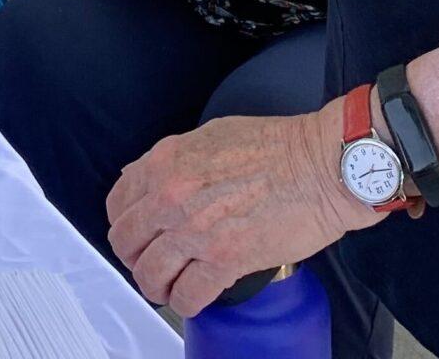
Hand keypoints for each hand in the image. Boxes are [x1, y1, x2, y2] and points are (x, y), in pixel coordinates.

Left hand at [106, 102, 370, 315]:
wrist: (321, 166)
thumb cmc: (278, 148)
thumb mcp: (211, 135)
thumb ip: (175, 161)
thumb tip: (148, 178)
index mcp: (166, 163)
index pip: (118, 204)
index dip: (125, 224)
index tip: (137, 235)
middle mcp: (171, 197)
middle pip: (126, 243)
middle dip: (136, 257)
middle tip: (153, 262)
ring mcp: (195, 231)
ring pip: (149, 275)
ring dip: (158, 286)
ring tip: (171, 287)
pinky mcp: (225, 260)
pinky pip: (187, 296)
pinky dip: (187, 303)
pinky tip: (195, 298)